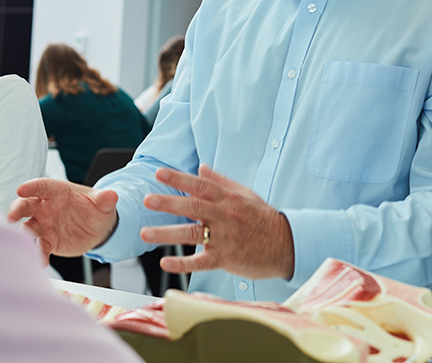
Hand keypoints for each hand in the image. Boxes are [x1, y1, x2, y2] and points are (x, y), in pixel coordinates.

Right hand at [8, 178, 118, 257]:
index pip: (41, 186)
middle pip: (26, 205)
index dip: (31, 187)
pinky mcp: (48, 240)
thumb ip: (105, 199)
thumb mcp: (104, 203)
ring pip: (28, 226)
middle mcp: (46, 206)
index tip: (21, 189)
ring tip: (24, 242)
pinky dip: (39, 253)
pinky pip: (40, 246)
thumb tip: (112, 195)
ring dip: (23, 233)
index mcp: (57, 191)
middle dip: (17, 209)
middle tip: (11, 216)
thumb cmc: (97, 208)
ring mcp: (44, 224)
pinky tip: (41, 261)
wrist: (99, 228)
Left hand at [139, 164, 294, 279]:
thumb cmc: (263, 218)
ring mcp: (225, 238)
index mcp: (228, 199)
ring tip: (145, 233)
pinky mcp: (226, 259)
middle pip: (193, 207)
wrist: (286, 245)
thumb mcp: (245, 194)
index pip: (200, 185)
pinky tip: (165, 263)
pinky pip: (201, 262)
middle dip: (168, 203)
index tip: (159, 173)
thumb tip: (201, 168)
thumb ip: (220, 181)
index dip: (179, 178)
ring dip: (167, 234)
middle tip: (147, 200)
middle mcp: (225, 216)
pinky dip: (182, 264)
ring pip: (193, 234)